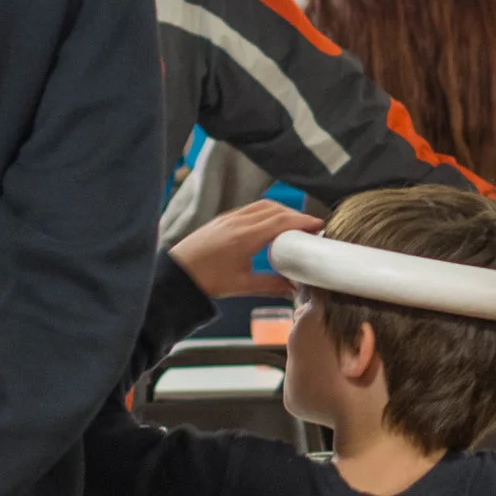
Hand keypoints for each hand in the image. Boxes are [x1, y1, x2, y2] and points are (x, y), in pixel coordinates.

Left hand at [169, 200, 323, 300]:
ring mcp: (229, 218)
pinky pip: (250, 208)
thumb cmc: (206, 280)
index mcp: (245, 237)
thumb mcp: (242, 285)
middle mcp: (238, 222)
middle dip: (296, 215)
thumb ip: (271, 286)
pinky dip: (267, 212)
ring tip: (294, 224)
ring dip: (281, 211)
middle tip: (310, 226)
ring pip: (262, 206)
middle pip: (275, 209)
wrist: (177, 273)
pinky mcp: (223, 219)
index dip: (303, 221)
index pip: (281, 221)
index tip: (319, 225)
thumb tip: (293, 289)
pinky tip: (271, 224)